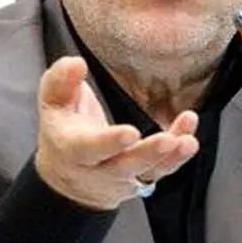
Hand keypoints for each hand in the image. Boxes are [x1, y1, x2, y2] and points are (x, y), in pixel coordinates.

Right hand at [34, 56, 199, 210]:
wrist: (67, 176)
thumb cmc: (62, 129)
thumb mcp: (52, 103)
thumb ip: (60, 81)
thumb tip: (76, 63)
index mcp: (72, 150)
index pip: (89, 149)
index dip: (109, 143)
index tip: (131, 132)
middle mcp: (97, 169)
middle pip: (124, 166)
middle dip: (147, 154)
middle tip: (168, 140)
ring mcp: (122, 178)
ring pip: (147, 171)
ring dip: (170, 157)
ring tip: (188, 140)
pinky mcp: (141, 179)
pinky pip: (162, 170)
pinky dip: (178, 156)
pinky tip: (189, 137)